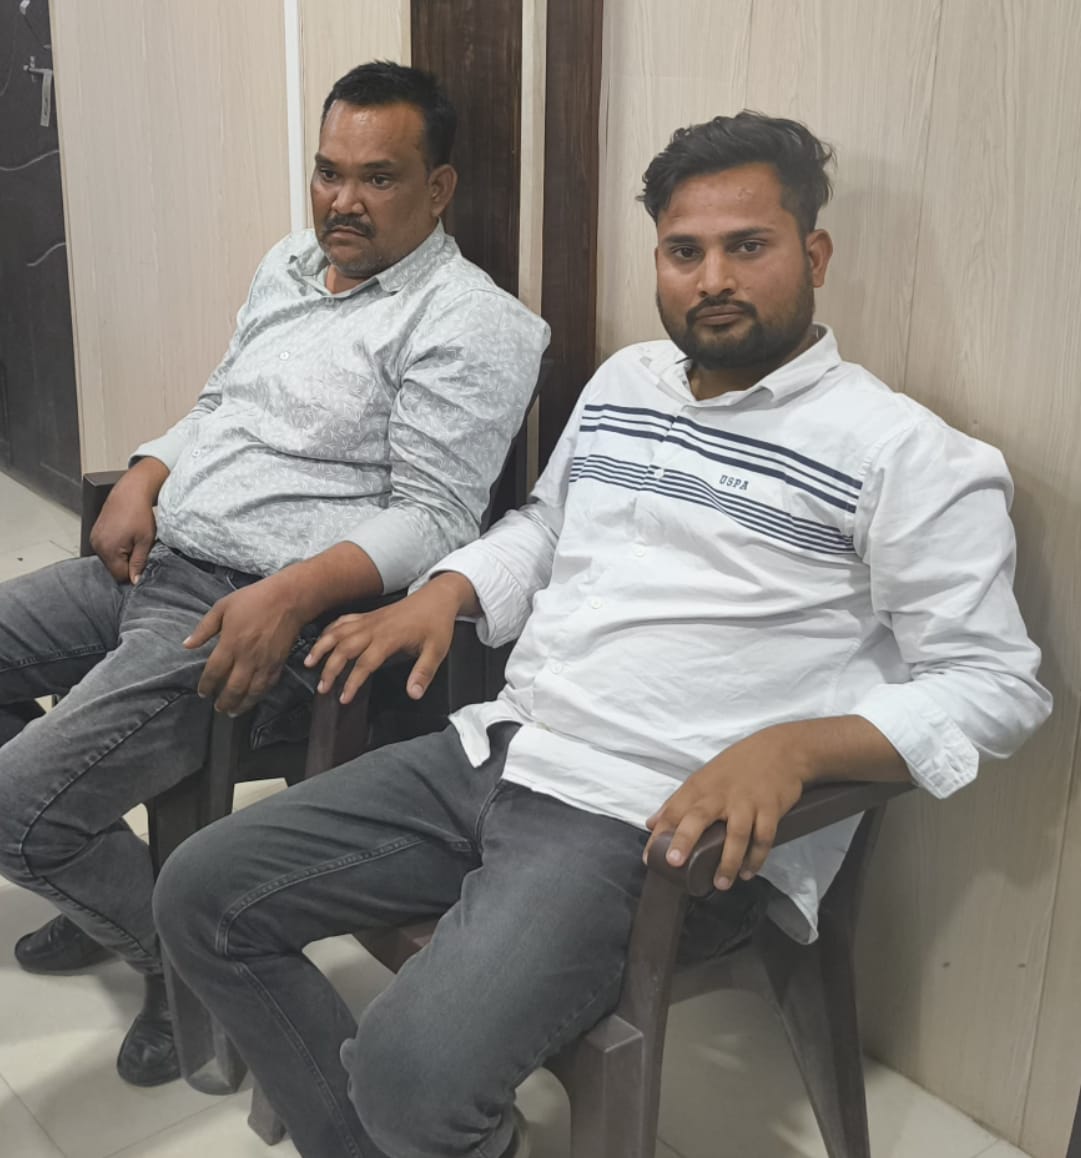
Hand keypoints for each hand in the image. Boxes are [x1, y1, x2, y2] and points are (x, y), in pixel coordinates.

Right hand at [88, 458, 168, 583]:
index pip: (119, 575)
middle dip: (127, 563)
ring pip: (109, 559)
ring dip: (122, 555)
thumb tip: (135, 581)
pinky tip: (125, 536)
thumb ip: (139, 563)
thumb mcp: (145, 541)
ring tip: (132, 540)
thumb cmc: (140, 514)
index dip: (133, 572)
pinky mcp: (95, 533)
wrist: (130, 492)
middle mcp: (97, 545)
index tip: (142, 562)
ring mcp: (94, 539)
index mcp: (108, 549)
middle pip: (113, 568)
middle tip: (139, 548)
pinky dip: (116, 548)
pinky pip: (105, 549)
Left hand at [184, 574, 306, 714]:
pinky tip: (253, 699)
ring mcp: (265, 662)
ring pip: (252, 691)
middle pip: (233, 687)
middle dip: (224, 701)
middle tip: (218, 708)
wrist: (289, 599)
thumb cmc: (254, 599)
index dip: (207, 685)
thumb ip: (204, 628)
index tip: (202, 692)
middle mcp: (247, 657)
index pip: (214, 671)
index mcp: (230, 643)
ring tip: (233, 711)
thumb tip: (186, 644)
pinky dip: (259, 695)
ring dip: (241, 704)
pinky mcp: (279, 663)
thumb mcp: (223, 607)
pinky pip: (268, 684)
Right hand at [304, 572, 476, 703]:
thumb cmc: (436, 624)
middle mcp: (374, 628)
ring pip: (338, 632)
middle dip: (330, 668)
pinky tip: (321, 640)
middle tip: (322, 688)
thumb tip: (413, 694)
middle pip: (344, 648)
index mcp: (389, 637)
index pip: (365, 663)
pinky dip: (329, 630)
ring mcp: (369, 620)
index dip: (352, 682)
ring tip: (308, 663)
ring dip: (322, 647)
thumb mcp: (437, 650)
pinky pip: (343, 620)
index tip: (344, 698)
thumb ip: (424, 673)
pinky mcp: (368, 615)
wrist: (437, 598)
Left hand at [644, 726, 807, 890]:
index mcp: (700, 786)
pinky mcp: (770, 808)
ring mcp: (746, 802)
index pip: (673, 810)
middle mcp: (720, 794)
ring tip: (721, 884)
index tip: (650, 858)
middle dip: (684, 839)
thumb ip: (678, 801)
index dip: (660, 834)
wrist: (780, 749)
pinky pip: (763, 837)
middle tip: (675, 863)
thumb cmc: (738, 766)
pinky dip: (756, 858)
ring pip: (736, 834)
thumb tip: (651, 824)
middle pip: (698, 817)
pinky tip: (748, 872)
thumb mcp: (704, 777)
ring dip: (728, 862)